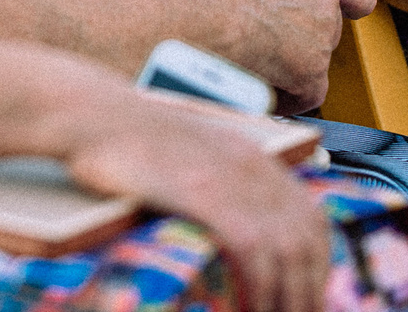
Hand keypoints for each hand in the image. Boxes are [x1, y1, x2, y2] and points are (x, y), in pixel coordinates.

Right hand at [67, 93, 330, 311]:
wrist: (89, 113)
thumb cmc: (125, 140)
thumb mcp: (187, 156)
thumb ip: (217, 183)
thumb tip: (229, 231)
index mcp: (251, 156)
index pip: (310, 217)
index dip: (317, 264)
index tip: (309, 294)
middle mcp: (250, 165)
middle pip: (305, 239)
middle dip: (308, 289)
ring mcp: (228, 178)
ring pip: (286, 250)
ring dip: (287, 296)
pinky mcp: (203, 192)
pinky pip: (252, 248)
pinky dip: (259, 285)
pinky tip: (250, 305)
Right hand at [196, 0, 343, 110]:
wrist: (208, 7)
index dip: (291, 11)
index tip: (272, 20)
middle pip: (319, 26)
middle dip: (296, 39)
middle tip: (264, 47)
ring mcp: (322, 36)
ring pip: (314, 59)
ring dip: (289, 68)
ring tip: (256, 69)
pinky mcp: (313, 71)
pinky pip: (309, 93)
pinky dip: (288, 98)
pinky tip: (264, 94)